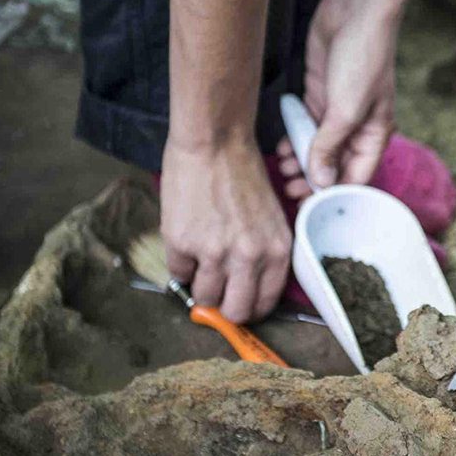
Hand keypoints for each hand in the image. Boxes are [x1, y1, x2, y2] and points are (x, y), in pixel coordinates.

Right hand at [160, 137, 291, 322]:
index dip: (249, 307)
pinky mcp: (183, 244)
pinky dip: (179, 263)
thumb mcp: (271, 218)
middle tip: (215, 292)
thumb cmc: (244, 174)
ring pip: (204, 297)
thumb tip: (244, 289)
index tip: (238, 302)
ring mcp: (215, 253)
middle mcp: (250, 257)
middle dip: (223, 307)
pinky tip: (185, 241)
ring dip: (199, 285)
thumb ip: (263, 254)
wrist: (215, 143)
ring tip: (199, 263)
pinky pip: (177, 273)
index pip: (265, 303)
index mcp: (278, 251)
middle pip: (235, 311)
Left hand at [278, 0, 396, 198]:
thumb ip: (331, 145)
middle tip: (289, 189)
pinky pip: (306, 126)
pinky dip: (294, 138)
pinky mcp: (320, 95)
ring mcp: (338, 112)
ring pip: (317, 147)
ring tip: (282, 168)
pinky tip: (281, 146)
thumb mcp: (347, 109)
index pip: (356, 177)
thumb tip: (321, 179)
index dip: (333, 193)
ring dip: (300, 160)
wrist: (356, 12)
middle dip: (312, 179)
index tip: (308, 205)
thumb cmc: (364, 58)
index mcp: (374, 135)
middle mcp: (358, 127)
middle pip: (334, 165)